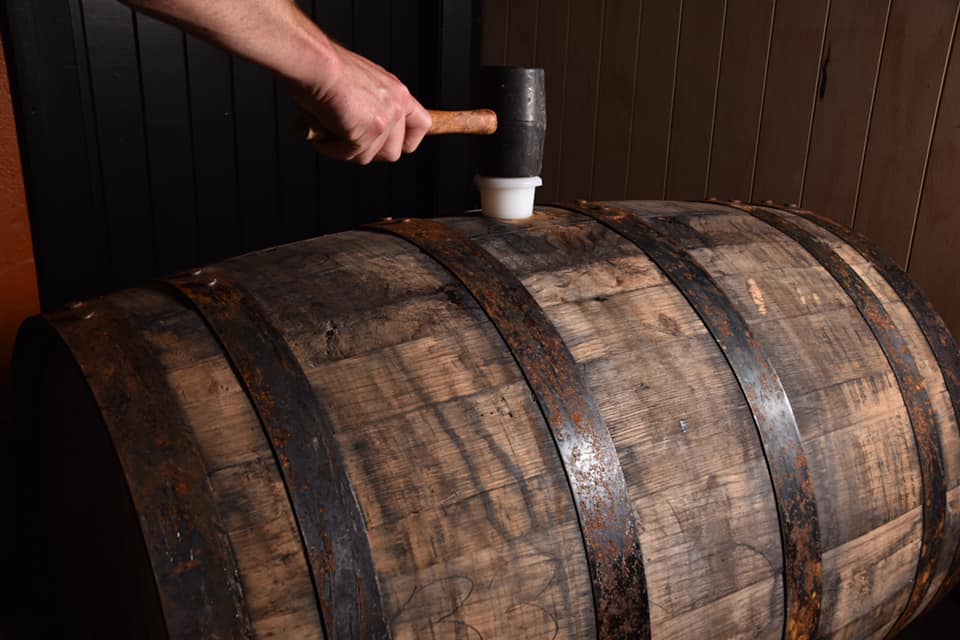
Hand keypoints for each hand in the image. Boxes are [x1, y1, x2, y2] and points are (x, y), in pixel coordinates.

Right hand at [293, 42, 431, 163]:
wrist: (316, 62)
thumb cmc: (326, 68)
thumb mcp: (358, 86)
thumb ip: (368, 107)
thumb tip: (356, 129)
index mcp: (397, 92)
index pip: (422, 125)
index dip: (406, 141)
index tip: (389, 145)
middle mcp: (397, 106)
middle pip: (393, 152)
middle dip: (367, 152)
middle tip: (345, 141)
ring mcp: (386, 121)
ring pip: (368, 157)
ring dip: (345, 150)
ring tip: (326, 130)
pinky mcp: (370, 133)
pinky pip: (349, 155)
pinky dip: (330, 148)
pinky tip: (320, 131)